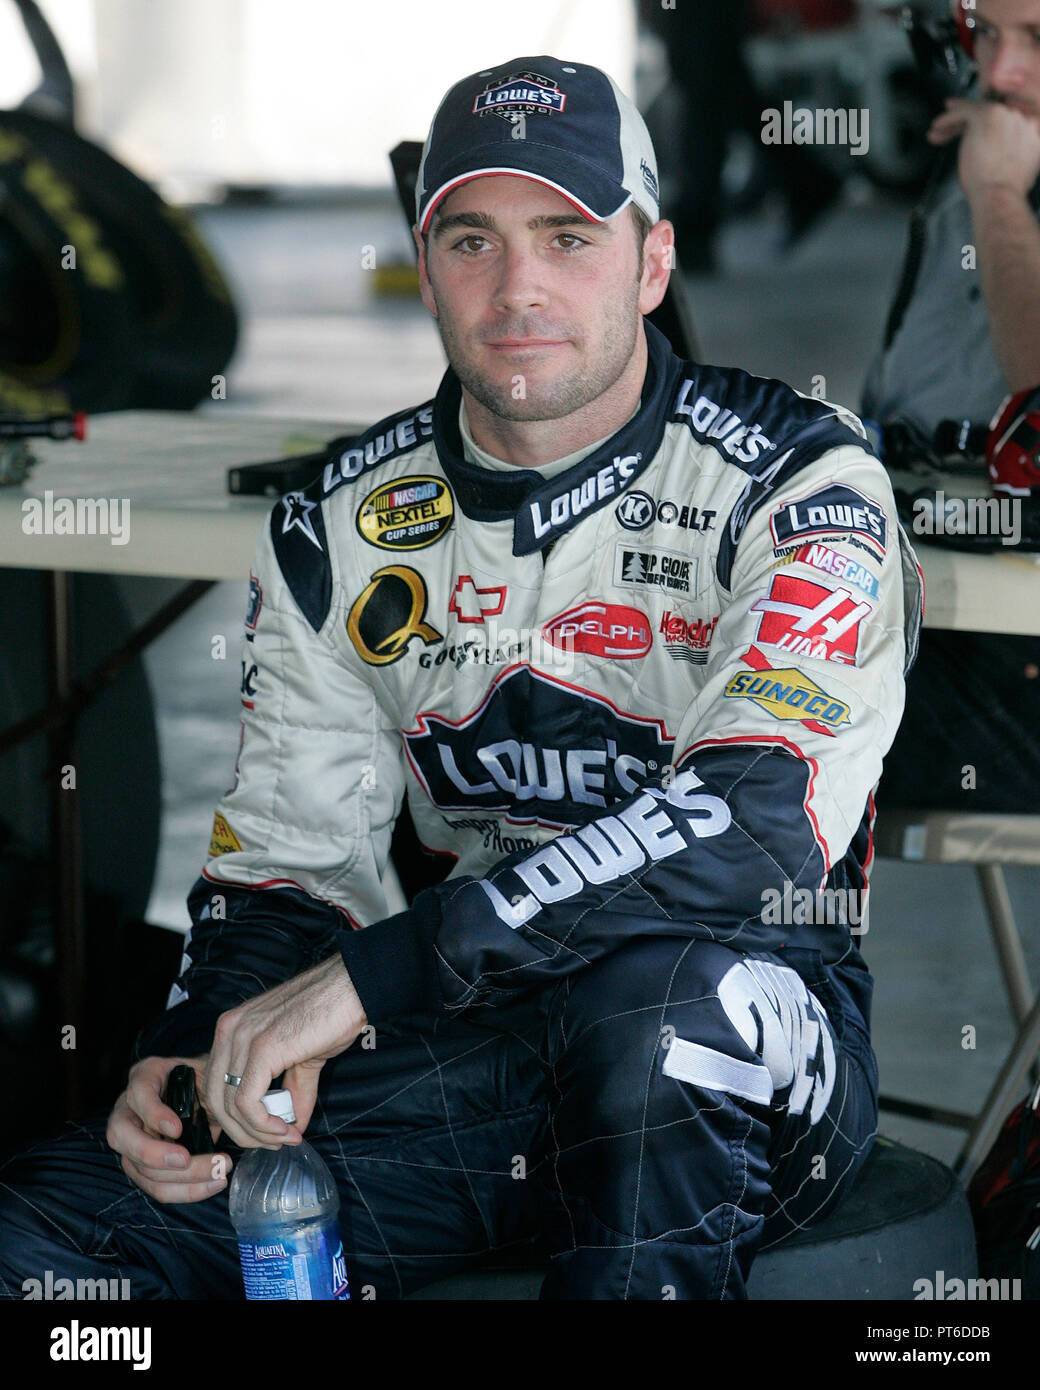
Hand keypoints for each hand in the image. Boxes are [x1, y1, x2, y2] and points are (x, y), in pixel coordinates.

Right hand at [106, 1055, 232, 1203]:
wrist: (206, 1094)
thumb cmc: (205, 1080)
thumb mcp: (207, 1072)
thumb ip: (207, 1086)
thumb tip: (221, 1113)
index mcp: (145, 1077)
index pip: (138, 1093)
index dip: (154, 1113)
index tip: (177, 1129)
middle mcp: (128, 1108)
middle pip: (124, 1138)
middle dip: (157, 1155)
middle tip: (189, 1160)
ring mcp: (130, 1141)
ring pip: (141, 1169)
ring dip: (182, 1180)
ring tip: (218, 1175)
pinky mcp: (142, 1167)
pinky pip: (157, 1186)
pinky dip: (186, 1190)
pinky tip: (212, 1184)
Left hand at [203, 955, 365, 1148]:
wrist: (352, 989)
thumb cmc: (331, 1013)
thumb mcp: (303, 1057)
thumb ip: (293, 1090)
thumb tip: (292, 1127)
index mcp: (232, 1028)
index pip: (215, 1085)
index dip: (237, 1118)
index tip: (269, 1133)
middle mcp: (229, 1030)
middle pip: (215, 1099)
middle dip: (243, 1132)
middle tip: (275, 1142)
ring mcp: (243, 1038)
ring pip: (229, 1106)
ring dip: (257, 1133)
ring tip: (284, 1137)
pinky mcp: (262, 1049)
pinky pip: (247, 1102)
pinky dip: (264, 1125)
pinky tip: (285, 1129)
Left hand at [928, 98, 1039, 201]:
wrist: (999, 196)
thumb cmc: (1002, 193)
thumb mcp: (1015, 170)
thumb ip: (1011, 156)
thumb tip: (999, 159)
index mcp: (1031, 133)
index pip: (1006, 121)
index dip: (987, 126)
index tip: (972, 133)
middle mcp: (1021, 120)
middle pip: (990, 113)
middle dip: (967, 124)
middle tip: (948, 131)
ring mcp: (1005, 115)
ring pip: (976, 110)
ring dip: (954, 120)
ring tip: (937, 130)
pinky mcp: (987, 115)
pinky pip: (964, 110)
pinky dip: (948, 117)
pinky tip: (936, 126)